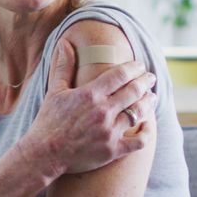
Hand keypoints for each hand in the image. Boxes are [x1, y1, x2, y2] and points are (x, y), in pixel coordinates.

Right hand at [21, 41, 157, 176]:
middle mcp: (103, 111)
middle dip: (146, 81)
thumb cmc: (49, 121)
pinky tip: (147, 126)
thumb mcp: (55, 91)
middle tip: (151, 78)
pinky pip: (138, 142)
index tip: (140, 65)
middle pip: (134, 90)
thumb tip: (65, 42)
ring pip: (139, 112)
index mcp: (90, 94)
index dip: (134, 68)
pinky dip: (146, 133)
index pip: (121, 75)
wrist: (44, 154)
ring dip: (149, 102)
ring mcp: (109, 131)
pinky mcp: (112, 150)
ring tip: (152, 97)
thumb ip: (64, 66)